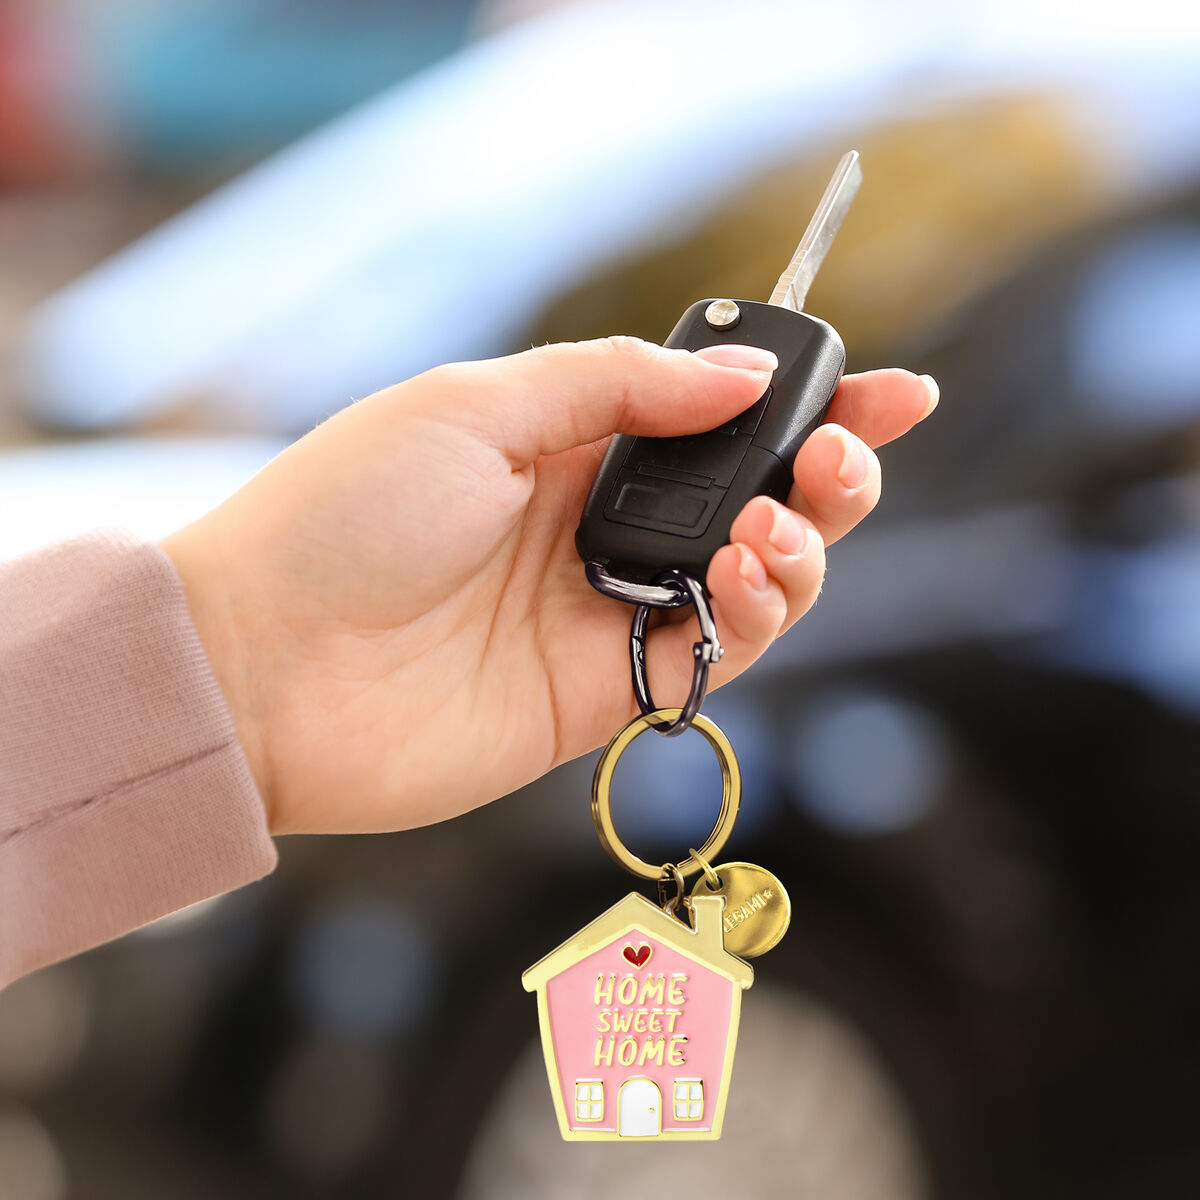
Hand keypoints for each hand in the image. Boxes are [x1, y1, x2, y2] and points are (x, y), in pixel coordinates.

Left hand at [162, 338, 936, 834]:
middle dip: (828, 473)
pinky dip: (756, 614)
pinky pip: (718, 653)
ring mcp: (606, 611)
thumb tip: (742, 378)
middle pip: (755, 498)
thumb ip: (616, 386)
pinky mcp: (605, 693)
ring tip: (771, 526)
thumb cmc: (345, 516)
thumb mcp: (478, 407)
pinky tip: (738, 575)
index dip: (806, 400)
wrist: (265, 666)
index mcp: (567, 442)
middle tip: (844, 456)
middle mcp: (598, 526)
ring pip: (756, 579)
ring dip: (799, 546)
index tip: (891, 388)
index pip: (713, 414)